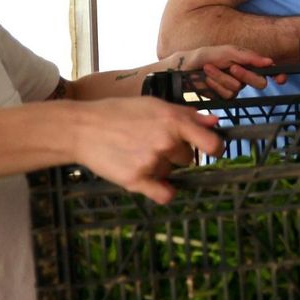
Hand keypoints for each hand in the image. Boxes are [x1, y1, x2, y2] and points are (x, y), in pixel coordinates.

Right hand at [70, 97, 222, 204]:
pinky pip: (165, 195)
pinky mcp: (137, 180)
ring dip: (161, 168)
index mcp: (174, 121)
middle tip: (153, 143)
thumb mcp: (155, 105)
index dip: (216, 148)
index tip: (213, 150)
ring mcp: (152, 163)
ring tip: (138, 153)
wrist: (83, 128)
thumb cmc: (119, 113)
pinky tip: (153, 182)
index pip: (212, 144)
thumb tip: (214, 121)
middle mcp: (166, 142)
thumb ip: (186, 115)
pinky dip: (163, 191)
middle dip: (176, 153)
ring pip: (171, 173)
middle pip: (188, 159)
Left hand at [159, 45, 283, 98]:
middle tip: (232, 67)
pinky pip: (227, 96)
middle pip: (258, 82)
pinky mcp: (221, 98)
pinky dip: (216, 86)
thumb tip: (268, 61)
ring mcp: (231, 87)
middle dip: (245, 74)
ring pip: (239, 88)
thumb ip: (246, 55)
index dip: (277, 74)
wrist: (178, 69)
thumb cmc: (199, 57)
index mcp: (243, 62)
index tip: (282, 78)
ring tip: (208, 70)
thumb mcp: (223, 51)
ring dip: (223, 78)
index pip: (266, 69)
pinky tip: (206, 81)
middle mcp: (240, 76)